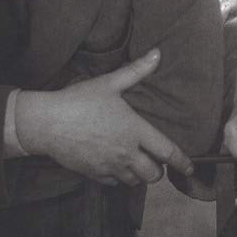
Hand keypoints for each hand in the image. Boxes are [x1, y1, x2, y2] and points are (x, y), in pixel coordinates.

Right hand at [15, 49, 193, 186]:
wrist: (47, 123)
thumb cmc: (79, 101)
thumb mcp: (110, 83)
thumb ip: (136, 71)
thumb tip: (157, 53)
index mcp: (134, 131)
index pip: (167, 151)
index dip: (182, 161)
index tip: (190, 167)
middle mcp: (126, 153)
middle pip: (153, 174)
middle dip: (158, 170)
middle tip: (155, 161)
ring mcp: (110, 166)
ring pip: (134, 182)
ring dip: (138, 175)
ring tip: (135, 163)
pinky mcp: (94, 174)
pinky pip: (113, 183)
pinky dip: (118, 178)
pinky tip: (115, 166)